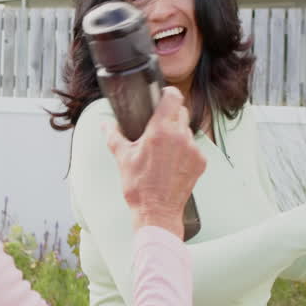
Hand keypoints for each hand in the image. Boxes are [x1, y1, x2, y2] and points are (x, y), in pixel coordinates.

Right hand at [105, 87, 206, 238]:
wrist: (157, 212)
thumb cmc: (139, 187)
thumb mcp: (122, 158)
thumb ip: (113, 137)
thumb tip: (105, 125)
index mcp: (160, 131)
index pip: (173, 97)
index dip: (168, 93)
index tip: (163, 95)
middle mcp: (180, 137)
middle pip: (182, 112)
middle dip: (171, 116)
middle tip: (158, 128)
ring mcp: (193, 150)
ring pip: (188, 130)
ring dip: (178, 134)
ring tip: (164, 150)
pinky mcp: (200, 162)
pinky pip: (194, 147)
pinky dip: (185, 151)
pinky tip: (173, 163)